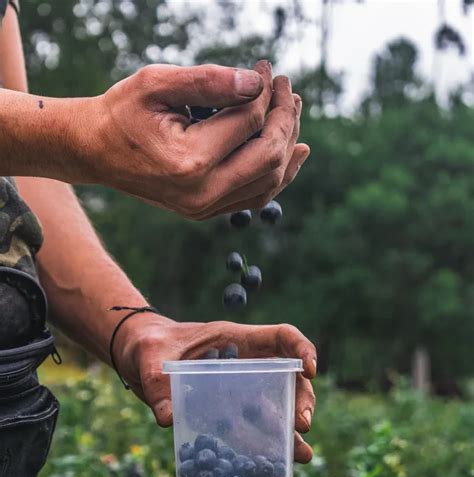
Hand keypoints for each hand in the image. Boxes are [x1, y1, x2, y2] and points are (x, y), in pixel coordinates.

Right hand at [77, 60, 308, 217]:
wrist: (95, 151)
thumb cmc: (122, 113)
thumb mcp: (157, 84)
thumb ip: (209, 81)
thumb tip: (257, 82)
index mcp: (190, 161)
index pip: (249, 124)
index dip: (264, 92)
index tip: (265, 67)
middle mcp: (202, 193)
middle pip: (268, 156)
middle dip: (285, 118)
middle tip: (286, 87)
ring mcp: (205, 208)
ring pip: (269, 180)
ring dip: (287, 144)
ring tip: (293, 110)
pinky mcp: (207, 211)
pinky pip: (256, 196)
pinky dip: (279, 174)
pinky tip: (293, 152)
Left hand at [114, 315, 316, 462]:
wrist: (138, 359)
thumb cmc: (148, 346)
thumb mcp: (149, 359)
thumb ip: (158, 382)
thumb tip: (167, 416)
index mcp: (236, 340)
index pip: (281, 337)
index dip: (301, 348)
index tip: (310, 369)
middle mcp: (247, 364)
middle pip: (289, 377)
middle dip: (302, 399)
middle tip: (302, 425)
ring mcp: (240, 390)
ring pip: (278, 407)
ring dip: (291, 431)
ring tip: (301, 456)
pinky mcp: (229, 413)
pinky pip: (253, 430)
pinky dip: (265, 448)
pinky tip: (273, 469)